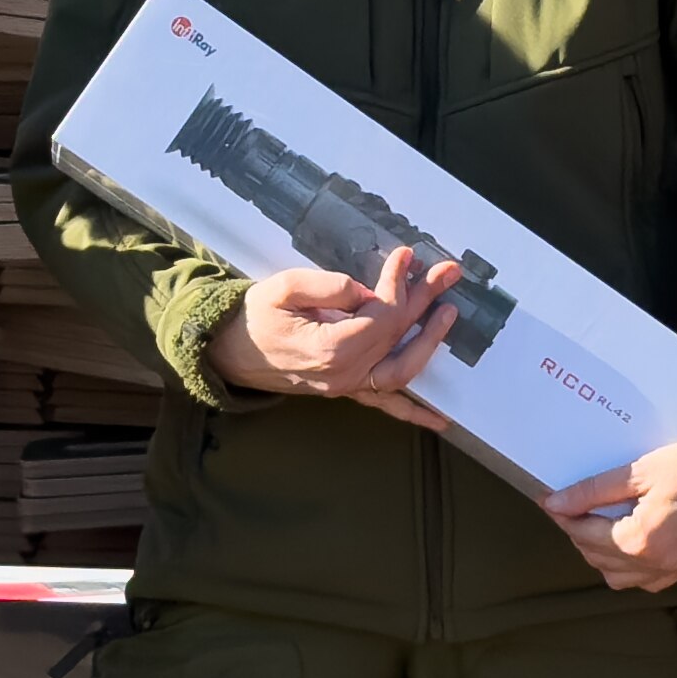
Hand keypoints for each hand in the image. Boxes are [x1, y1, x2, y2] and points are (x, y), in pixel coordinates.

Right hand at [207, 246, 460, 427]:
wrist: (229, 352)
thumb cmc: (253, 318)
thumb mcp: (285, 288)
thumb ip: (329, 286)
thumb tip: (367, 292)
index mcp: (331, 348)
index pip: (382, 315)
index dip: (398, 285)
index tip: (407, 257)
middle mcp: (345, 374)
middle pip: (397, 336)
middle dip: (425, 302)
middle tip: (447, 274)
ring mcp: (346, 386)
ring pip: (401, 371)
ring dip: (429, 343)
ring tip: (448, 315)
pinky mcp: (345, 389)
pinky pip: (384, 405)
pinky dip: (414, 413)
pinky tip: (440, 420)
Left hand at [547, 440, 676, 592]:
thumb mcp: (640, 471)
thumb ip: (594, 491)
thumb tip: (556, 502)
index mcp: (641, 541)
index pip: (585, 534)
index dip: (564, 515)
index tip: (550, 499)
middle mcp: (654, 565)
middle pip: (596, 557)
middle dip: (579, 533)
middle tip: (573, 506)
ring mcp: (671, 571)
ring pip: (616, 576)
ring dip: (600, 553)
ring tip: (599, 523)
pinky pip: (643, 581)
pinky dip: (627, 566)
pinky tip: (627, 540)